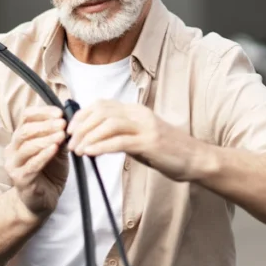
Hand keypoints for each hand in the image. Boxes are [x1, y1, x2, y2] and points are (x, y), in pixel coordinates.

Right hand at [4, 105, 68, 216]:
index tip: (59, 112)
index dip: (42, 113)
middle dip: (45, 125)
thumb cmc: (49, 173)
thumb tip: (70, 120)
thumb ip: (60, 137)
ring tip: (61, 135)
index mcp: (20, 139)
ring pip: (27, 147)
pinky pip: (31, 165)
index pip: (26, 118)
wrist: (42, 201)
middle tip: (62, 123)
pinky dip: (43, 155)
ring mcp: (14, 165)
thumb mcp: (57, 151)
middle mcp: (13, 150)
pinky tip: (54, 149)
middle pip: (25, 131)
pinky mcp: (20, 179)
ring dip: (45, 139)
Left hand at [66, 100, 211, 181]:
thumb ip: (122, 134)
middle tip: (69, 142)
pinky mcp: (150, 143)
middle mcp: (139, 114)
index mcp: (136, 111)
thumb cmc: (168, 152)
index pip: (102, 105)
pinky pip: (119, 141)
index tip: (70, 130)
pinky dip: (100, 146)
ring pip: (108, 124)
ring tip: (77, 150)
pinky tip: (89, 153)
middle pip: (101, 112)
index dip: (82, 116)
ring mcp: (146, 127)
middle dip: (81, 127)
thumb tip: (96, 139)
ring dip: (88, 137)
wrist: (195, 160)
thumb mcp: (141, 138)